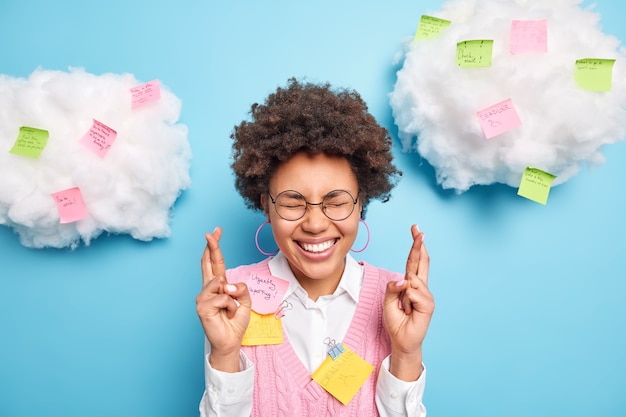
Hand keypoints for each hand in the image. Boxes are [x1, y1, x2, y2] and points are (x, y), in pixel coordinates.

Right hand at [196, 227, 250, 371]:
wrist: (230, 341)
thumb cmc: (234, 322)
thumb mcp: (245, 301)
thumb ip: (241, 288)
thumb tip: (228, 284)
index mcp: (218, 286)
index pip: (215, 263)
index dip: (214, 247)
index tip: (215, 232)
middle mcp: (208, 289)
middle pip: (208, 263)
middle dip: (211, 247)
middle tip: (210, 233)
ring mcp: (203, 298)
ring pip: (220, 283)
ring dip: (231, 296)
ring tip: (229, 309)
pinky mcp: (202, 308)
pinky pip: (221, 297)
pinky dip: (228, 305)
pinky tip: (225, 314)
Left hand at [383, 224, 434, 380]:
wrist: (402, 339)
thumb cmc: (396, 320)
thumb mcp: (388, 300)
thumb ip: (393, 287)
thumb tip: (404, 279)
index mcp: (410, 283)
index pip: (413, 261)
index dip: (415, 246)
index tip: (416, 230)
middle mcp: (420, 286)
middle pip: (420, 262)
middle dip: (418, 245)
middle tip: (419, 230)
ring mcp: (426, 295)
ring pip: (411, 280)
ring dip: (403, 294)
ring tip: (404, 307)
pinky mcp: (428, 304)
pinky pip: (413, 293)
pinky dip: (407, 300)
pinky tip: (409, 310)